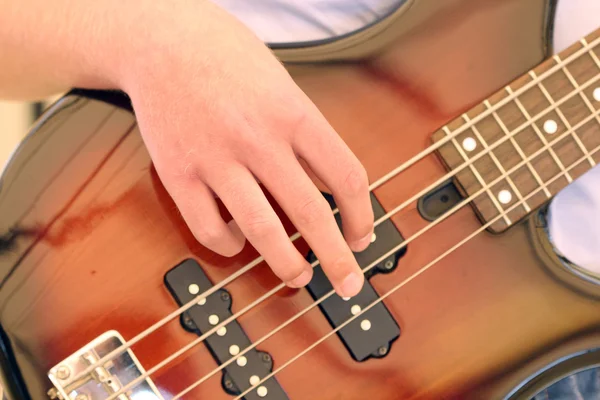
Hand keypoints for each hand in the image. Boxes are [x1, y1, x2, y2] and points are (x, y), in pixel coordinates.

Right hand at [117, 1, 373, 296]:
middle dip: (337, 258)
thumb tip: (329, 187)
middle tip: (349, 284)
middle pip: (311, 214)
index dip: (363, 216)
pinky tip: (239, 242)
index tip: (364, 236)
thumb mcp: (282, 84)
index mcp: (293, 113)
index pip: (346, 176)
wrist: (160, 39)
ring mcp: (216, 158)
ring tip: (298, 277)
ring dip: (286, 264)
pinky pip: (209, 229)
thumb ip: (305, 134)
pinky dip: (229, 246)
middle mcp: (258, 139)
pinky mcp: (178, 173)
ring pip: (261, 230)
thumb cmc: (226, 58)